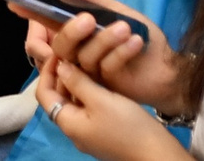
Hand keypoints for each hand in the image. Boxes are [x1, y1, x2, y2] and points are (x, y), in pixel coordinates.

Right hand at [16, 0, 188, 116]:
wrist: (169, 68)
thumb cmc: (142, 39)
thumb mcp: (118, 12)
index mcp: (78, 33)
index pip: (50, 22)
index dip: (32, 13)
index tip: (15, 4)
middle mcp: (79, 53)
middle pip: (62, 45)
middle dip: (72, 31)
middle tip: (89, 18)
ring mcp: (91, 73)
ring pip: (84, 57)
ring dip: (105, 40)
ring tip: (126, 29)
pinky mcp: (106, 87)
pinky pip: (106, 67)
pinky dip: (121, 53)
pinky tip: (136, 43)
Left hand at [40, 53, 187, 160]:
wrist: (159, 155)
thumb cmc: (128, 127)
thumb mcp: (101, 100)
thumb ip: (78, 82)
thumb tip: (60, 65)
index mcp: (68, 123)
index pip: (44, 94)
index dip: (47, 71)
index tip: (59, 52)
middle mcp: (74, 130)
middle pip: (59, 97)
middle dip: (63, 75)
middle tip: (74, 52)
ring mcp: (90, 133)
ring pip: (76, 101)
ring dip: (78, 82)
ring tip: (87, 60)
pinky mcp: (105, 133)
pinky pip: (90, 108)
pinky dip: (90, 92)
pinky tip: (101, 78)